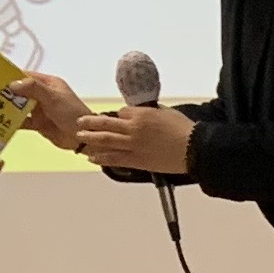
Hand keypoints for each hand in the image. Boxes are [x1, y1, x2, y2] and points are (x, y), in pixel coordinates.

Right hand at [7, 71, 88, 151]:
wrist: (82, 137)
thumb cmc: (70, 112)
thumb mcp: (52, 97)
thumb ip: (33, 89)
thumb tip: (11, 83)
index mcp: (48, 84)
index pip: (26, 76)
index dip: (11, 76)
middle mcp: (42, 95)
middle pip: (20, 91)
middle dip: (5, 92)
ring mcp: (39, 110)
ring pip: (19, 106)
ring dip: (7, 107)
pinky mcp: (37, 124)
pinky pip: (22, 121)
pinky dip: (12, 122)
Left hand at [77, 102, 192, 176]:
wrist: (194, 149)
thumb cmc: (185, 130)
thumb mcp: (167, 112)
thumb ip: (151, 112)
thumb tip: (143, 112)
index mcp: (141, 114)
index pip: (120, 113)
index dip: (116, 116)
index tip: (112, 118)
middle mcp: (133, 129)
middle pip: (106, 124)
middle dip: (91, 123)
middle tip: (79, 122)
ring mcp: (133, 145)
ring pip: (106, 141)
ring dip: (90, 139)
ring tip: (79, 137)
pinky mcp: (137, 161)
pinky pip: (115, 159)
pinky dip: (102, 158)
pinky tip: (92, 157)